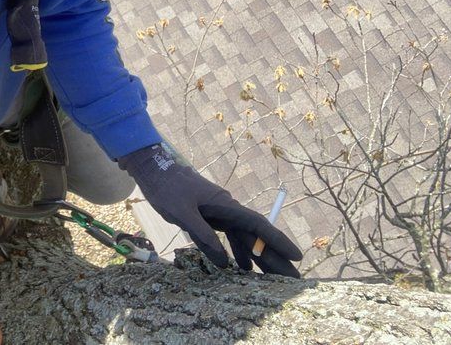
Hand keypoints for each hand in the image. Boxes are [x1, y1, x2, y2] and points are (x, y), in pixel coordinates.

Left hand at [119, 143, 302, 276]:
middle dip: (275, 257)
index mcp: (226, 205)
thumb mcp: (182, 213)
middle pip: (256, 235)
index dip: (278, 241)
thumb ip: (202, 235)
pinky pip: (229, 236)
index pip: (258, 225)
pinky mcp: (209, 216)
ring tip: (272, 281)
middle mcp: (228, 209)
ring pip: (244, 238)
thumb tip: (224, 263)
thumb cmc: (167, 188)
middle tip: (294, 280)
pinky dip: (237, 252)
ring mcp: (219, 213)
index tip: (297, 257)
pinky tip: (243, 269)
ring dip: (258, 258)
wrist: (153, 169)